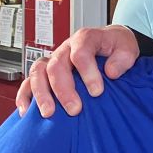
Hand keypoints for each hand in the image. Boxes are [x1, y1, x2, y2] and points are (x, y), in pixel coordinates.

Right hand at [15, 25, 137, 117]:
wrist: (110, 43)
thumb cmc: (116, 46)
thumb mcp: (127, 47)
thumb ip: (123, 57)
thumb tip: (111, 72)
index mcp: (85, 39)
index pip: (80, 53)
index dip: (88, 73)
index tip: (97, 92)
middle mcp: (65, 48)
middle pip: (56, 66)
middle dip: (64, 90)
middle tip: (75, 109)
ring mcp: (53, 59)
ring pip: (37, 72)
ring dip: (41, 94)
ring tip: (49, 113)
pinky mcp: (46, 72)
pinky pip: (28, 82)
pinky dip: (25, 96)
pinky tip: (27, 112)